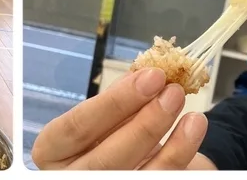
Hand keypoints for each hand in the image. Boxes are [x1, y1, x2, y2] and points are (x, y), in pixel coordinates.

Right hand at [32, 68, 207, 169]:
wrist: (126, 161)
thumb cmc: (105, 133)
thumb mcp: (104, 116)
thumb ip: (118, 99)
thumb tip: (144, 75)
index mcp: (53, 149)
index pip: (77, 126)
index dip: (114, 101)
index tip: (149, 75)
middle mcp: (70, 175)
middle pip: (106, 155)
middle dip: (144, 122)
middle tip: (172, 90)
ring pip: (135, 174)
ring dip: (167, 139)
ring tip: (188, 109)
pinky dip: (180, 154)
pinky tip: (193, 127)